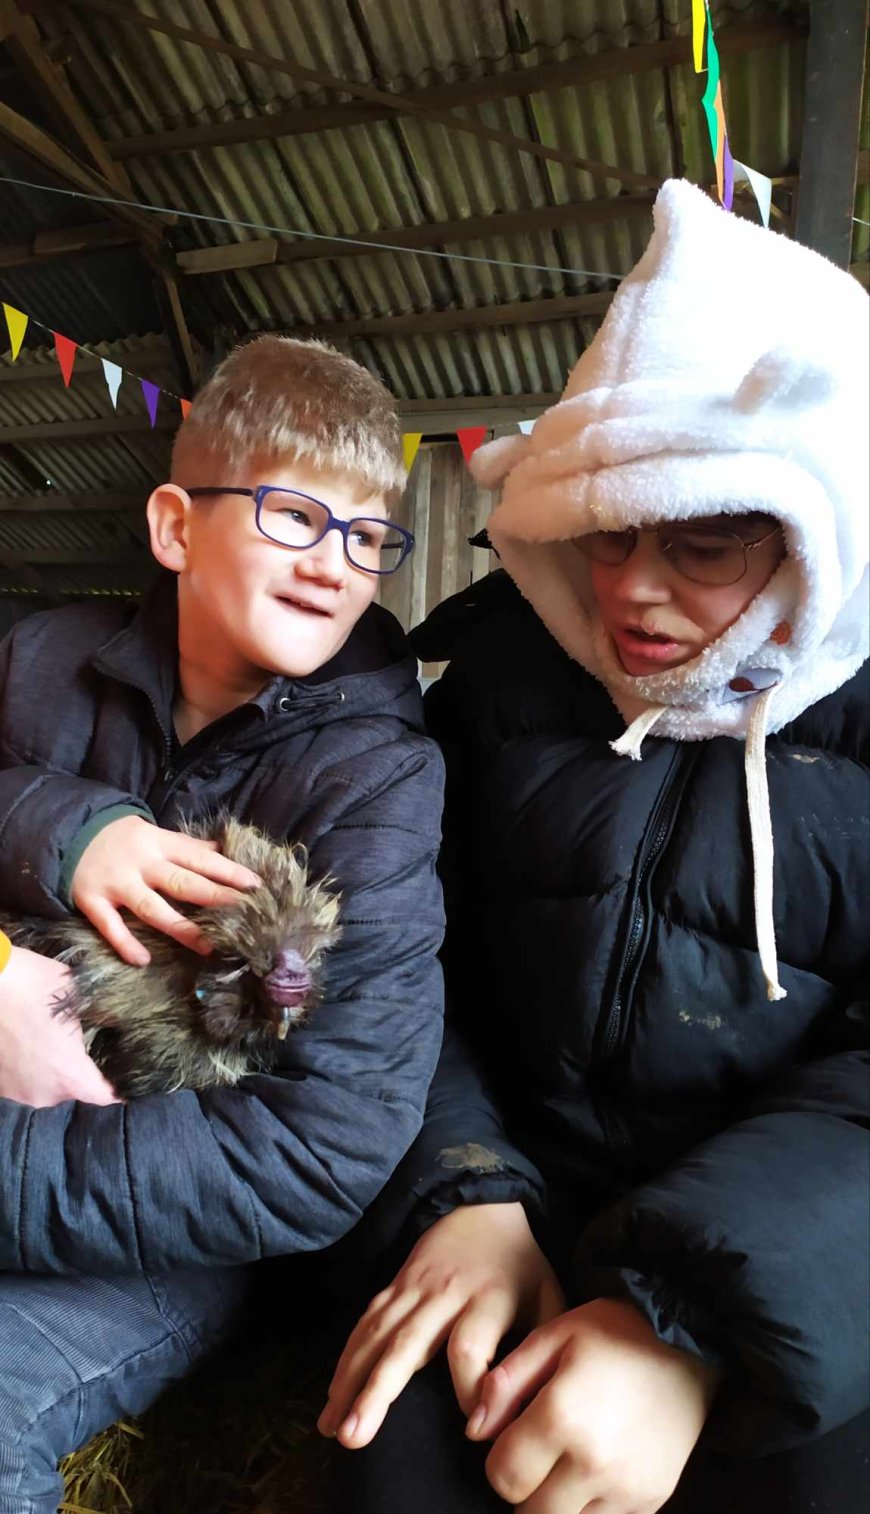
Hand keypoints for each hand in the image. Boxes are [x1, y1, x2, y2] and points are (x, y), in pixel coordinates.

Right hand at [0, 946, 119, 1105]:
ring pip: (49, 1085)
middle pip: (77, 1089)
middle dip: (84, 1069)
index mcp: (69, 1075)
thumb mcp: (78, 993)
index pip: (106, 1095)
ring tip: (56, 1040)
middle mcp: (44, 1093)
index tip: (128, 1074)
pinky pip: (27, 1080)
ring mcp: (17, 1092)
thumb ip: (105, 1015)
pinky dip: (32, 1066)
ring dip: (55, 1068)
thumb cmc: (29, 982)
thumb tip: (122, 1023)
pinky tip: (33, 1041)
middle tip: (89, 1044)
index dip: (121, 1085)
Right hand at [72, 815, 260, 964]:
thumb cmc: (122, 837)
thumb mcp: (155, 834)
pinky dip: (125, 943)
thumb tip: (223, 850)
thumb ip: (186, 846)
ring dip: (181, 928)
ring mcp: (117, 884)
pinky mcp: (92, 900)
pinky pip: (110, 925)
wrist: (69, 832)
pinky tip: (143, 959)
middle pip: (182, 882)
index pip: (200, 858)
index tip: (255, 885)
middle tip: (243, 912)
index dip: (228, 871)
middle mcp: (141, 864)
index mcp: (160, 844)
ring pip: (152, 908)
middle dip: (214, 897)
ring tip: (208, 946)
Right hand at [318, 1202, 565, 1447]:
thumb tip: (537, 1408)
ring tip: (333, 1427)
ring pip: (375, 1336)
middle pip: (406, 1345)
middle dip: (378, 1394)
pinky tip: (332, 1397)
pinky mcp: (393, 1287)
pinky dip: (345, 1360)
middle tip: (355, 1438)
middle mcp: (444, 1294)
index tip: (472, 1431)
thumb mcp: (548, 1295)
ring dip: (350, 1381)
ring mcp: (412, 1288)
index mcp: (487, 1297)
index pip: (469, 1347)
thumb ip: (544, 1347)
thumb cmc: (520, 1264)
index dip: (469, 1389)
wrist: (484, 1208)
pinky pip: (364, 1325)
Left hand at [467, 1298, 720, 1512]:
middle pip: (530, 1512)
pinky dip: (591, 1506)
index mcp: (562, 1416)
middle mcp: (593, 1462)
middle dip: (524, 1488)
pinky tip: (595, 1471)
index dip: (498, 1459)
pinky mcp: (651, 1500)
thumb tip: (475, 1430)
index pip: (503, 1475)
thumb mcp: (555, 1333)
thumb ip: (506, 1381)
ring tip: (565, 1464)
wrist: (692, 1345)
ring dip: (556, 1502)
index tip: (513, 1438)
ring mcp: (626, 1488)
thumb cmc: (616, 1332)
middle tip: (538, 1454)